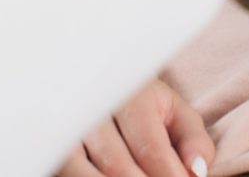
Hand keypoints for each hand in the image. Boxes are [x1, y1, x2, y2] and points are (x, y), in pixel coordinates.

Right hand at [56, 77, 215, 176]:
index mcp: (131, 93)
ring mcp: (68, 126)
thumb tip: (197, 171)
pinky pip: (67, 172)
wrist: (101, 80)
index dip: (169, 176)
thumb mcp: (175, 113)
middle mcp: (95, 106)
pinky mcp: (51, 144)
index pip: (150, 147)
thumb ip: (193, 140)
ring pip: (86, 173)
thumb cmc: (145, 105)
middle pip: (117, 165)